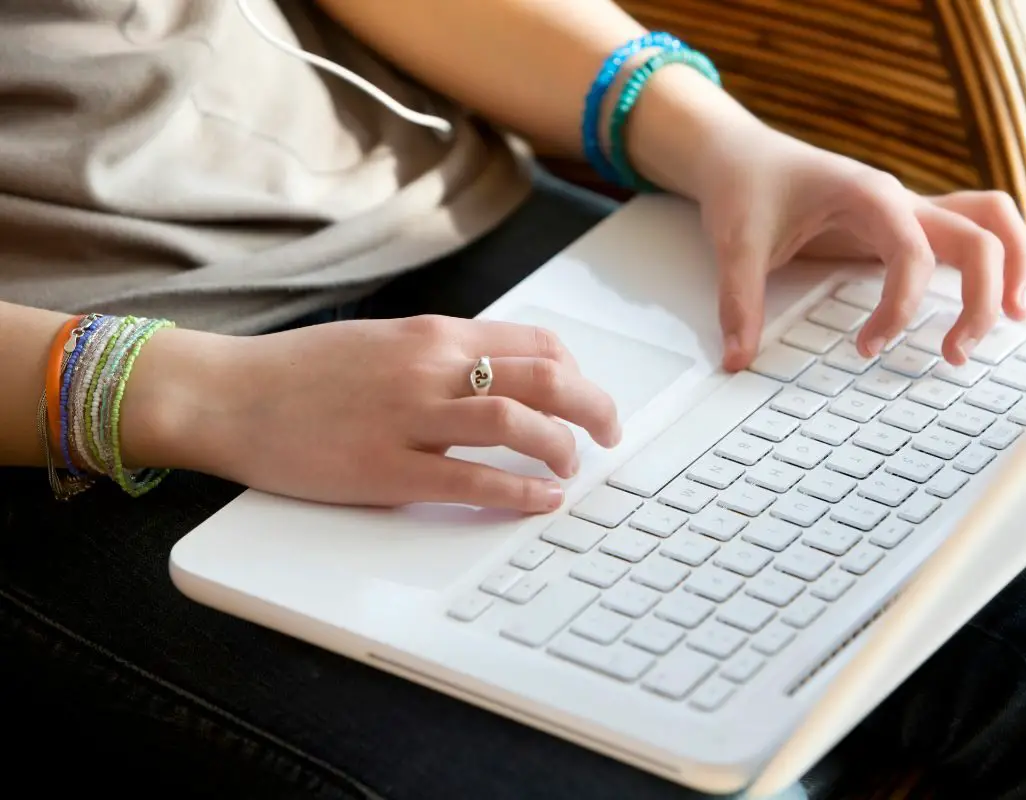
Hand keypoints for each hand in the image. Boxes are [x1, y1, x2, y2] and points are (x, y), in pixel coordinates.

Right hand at [129, 316, 620, 510]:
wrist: (227, 393)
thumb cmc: (301, 372)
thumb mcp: (381, 343)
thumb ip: (440, 356)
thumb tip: (497, 375)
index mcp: (433, 335)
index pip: (535, 341)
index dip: (578, 372)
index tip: (587, 397)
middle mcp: (430, 367)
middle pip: (544, 376)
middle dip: (593, 406)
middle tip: (609, 433)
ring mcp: (409, 416)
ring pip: (517, 420)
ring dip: (562, 446)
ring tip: (574, 467)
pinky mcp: (385, 469)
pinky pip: (471, 478)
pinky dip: (519, 490)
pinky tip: (543, 499)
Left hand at [695, 125, 1025, 370]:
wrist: (742, 153)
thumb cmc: (746, 188)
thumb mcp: (735, 244)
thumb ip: (739, 302)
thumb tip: (738, 361)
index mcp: (868, 196)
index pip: (912, 255)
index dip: (899, 308)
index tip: (866, 349)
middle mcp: (903, 199)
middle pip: (978, 237)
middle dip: (981, 297)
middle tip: (957, 354)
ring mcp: (912, 209)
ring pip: (994, 222)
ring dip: (1016, 267)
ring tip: (1025, 319)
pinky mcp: (909, 224)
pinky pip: (977, 233)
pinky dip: (1006, 259)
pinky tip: (1020, 295)